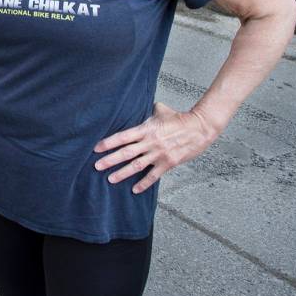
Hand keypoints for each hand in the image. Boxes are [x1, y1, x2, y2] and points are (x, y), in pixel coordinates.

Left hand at [93, 102, 215, 193]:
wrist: (199, 128)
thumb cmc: (179, 118)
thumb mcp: (162, 111)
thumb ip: (148, 111)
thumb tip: (141, 106)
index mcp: (146, 129)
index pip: (123, 136)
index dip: (109, 142)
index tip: (96, 148)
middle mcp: (150, 142)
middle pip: (126, 152)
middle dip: (110, 160)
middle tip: (97, 166)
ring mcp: (159, 154)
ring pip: (136, 165)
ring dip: (122, 173)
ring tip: (110, 179)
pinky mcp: (168, 163)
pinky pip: (153, 175)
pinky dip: (143, 183)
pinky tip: (134, 190)